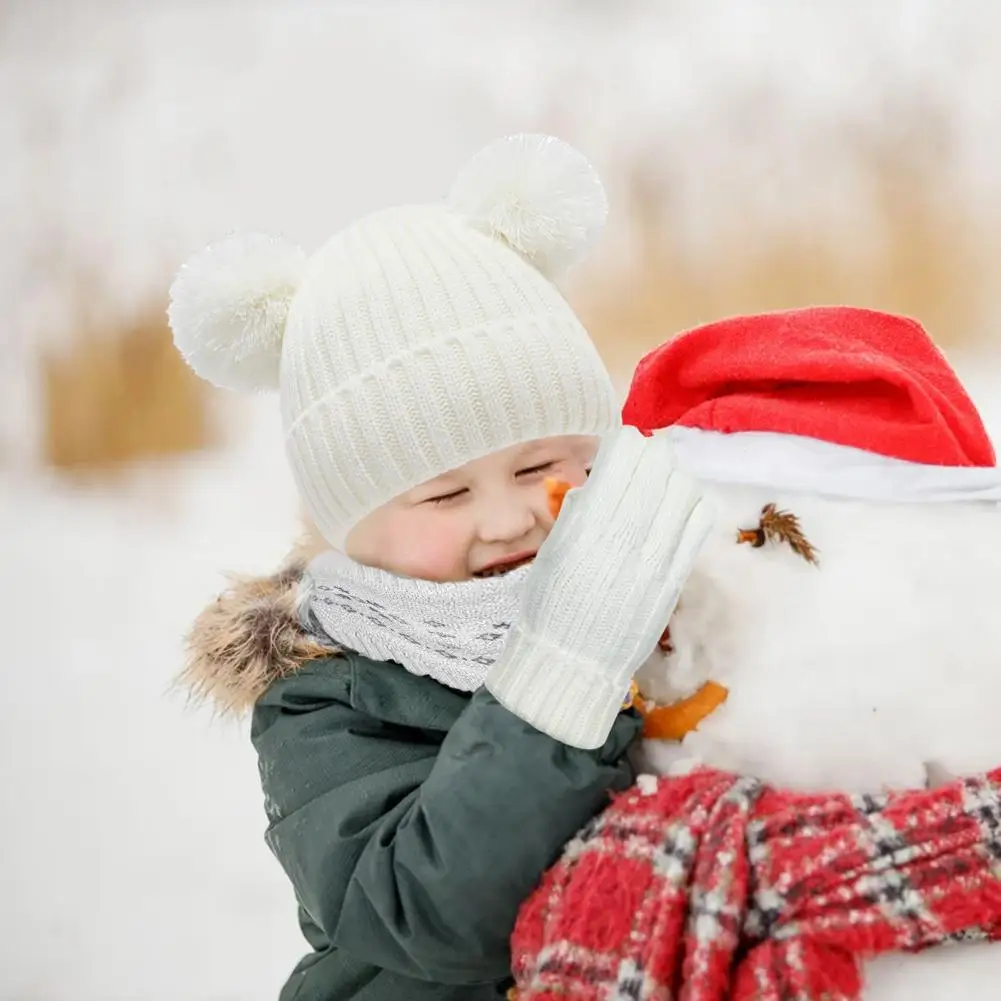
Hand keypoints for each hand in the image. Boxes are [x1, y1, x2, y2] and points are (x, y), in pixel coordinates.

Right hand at [486, 424, 713, 747]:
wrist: (573, 661)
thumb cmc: (551, 607)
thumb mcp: (552, 552)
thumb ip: (574, 515)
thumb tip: (593, 483)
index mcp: (587, 523)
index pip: (622, 460)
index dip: (627, 445)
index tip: (625, 444)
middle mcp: (624, 534)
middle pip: (656, 470)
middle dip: (653, 457)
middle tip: (648, 459)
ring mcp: (655, 556)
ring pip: (682, 493)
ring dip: (674, 479)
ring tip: (664, 484)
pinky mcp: (674, 577)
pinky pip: (695, 525)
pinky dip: (690, 507)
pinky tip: (680, 509)